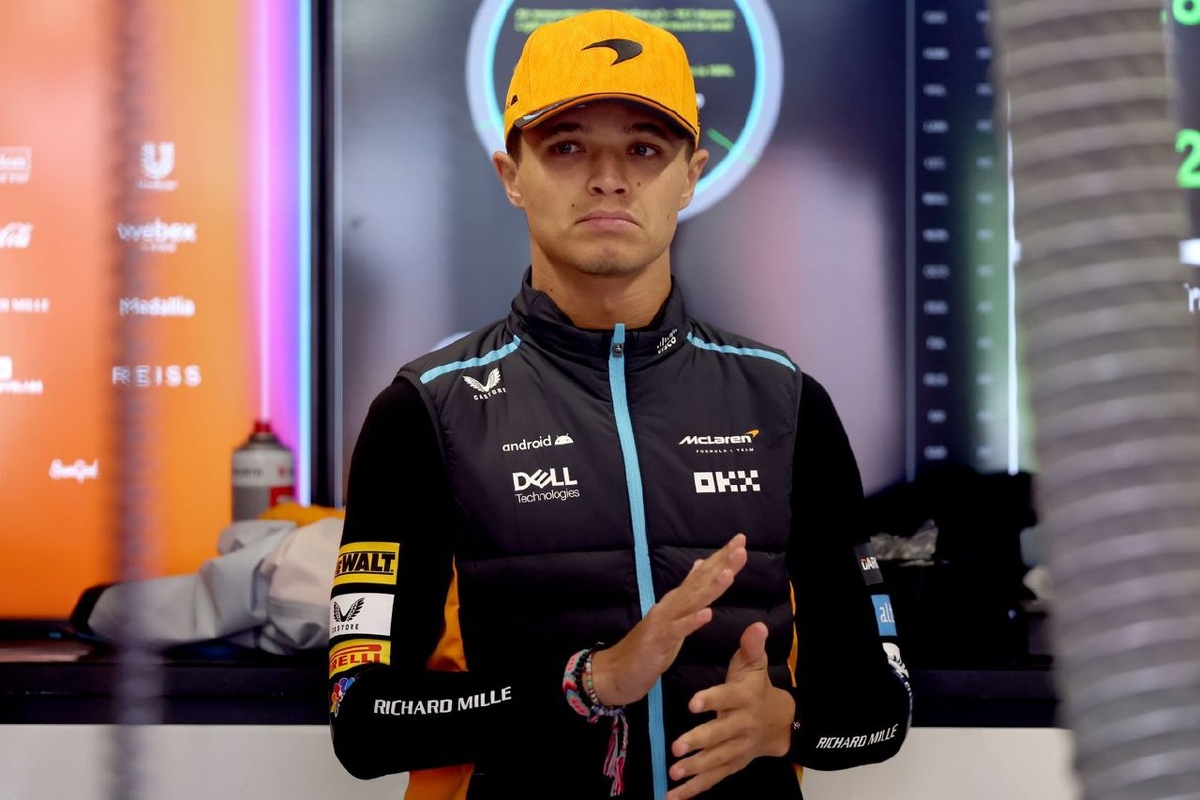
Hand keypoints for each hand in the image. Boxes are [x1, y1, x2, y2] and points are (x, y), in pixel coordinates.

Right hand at [590, 533, 747, 707]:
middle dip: (721, 564)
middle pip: (700, 581)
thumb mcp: (672, 616)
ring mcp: (663, 621)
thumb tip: (700, 565)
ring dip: (711, 587)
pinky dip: (692, 621)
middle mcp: (670, 605)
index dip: (721, 557)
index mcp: (677, 600)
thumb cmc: (647, 646)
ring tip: (729, 574)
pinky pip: (677, 630)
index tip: (740, 540)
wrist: (614, 671)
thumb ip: (687, 592)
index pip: (702, 574)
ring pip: (691, 602)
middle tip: (741, 546)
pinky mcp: (658, 641)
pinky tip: (707, 614)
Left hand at [665, 622, 794, 799]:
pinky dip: (694, 789)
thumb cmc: (756, 688)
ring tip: (674, 771)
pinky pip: (713, 779)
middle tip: (676, 746)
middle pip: (720, 734)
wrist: (780, 722)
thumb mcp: (754, 665)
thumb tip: (756, 625)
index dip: (711, 700)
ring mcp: (737, 748)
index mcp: (743, 698)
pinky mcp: (732, 765)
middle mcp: (741, 725)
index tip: (692, 702)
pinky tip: (673, 796)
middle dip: (699, 741)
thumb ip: (751, 646)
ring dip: (695, 768)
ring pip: (717, 760)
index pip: (727, 698)